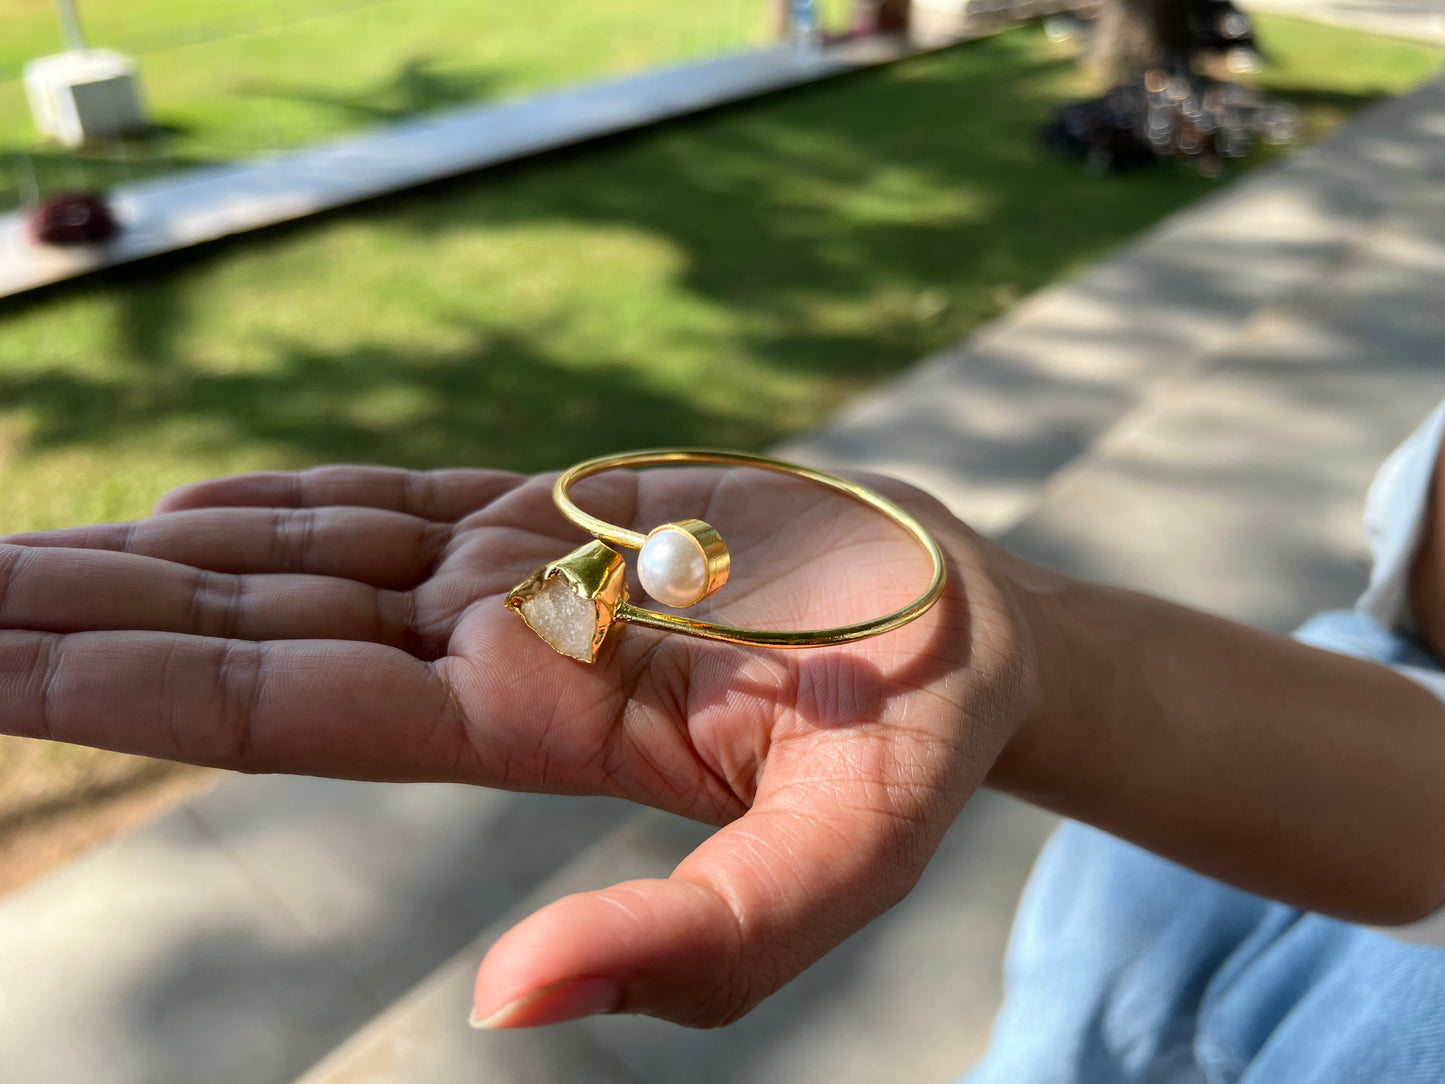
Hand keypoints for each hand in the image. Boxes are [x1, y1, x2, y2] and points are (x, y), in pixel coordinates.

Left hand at [0, 464, 1039, 1027]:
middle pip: (259, 633)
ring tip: (7, 550)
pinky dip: (293, 499)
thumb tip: (506, 1010)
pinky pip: (405, 501)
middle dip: (90, 616)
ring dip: (159, 553)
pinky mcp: (573, 512)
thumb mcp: (833, 870)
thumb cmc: (908, 751)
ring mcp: (528, 577)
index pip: (294, 711)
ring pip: (311, 562)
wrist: (961, 640)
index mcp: (532, 725)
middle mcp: (499, 651)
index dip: (140, 688)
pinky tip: (192, 509)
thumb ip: (690, 948)